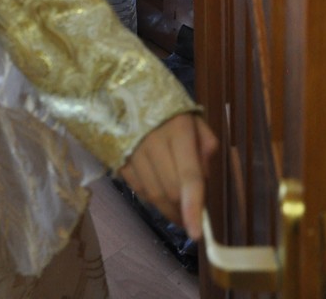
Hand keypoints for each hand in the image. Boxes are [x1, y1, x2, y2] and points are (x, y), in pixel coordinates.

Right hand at [119, 113, 216, 240]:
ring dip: (169, 211)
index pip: (189, 176)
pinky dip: (153, 200)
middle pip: (171, 191)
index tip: (197, 234)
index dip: (193, 207)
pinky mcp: (119, 160)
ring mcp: (133, 152)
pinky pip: (139, 191)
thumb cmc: (168, 110)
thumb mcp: (195, 120)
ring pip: (153, 196)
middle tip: (194, 218)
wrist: (126, 91)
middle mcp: (153, 142)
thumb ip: (206, 147)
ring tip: (180, 212)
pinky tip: (160, 194)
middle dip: (185, 211)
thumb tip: (205, 180)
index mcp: (179, 130)